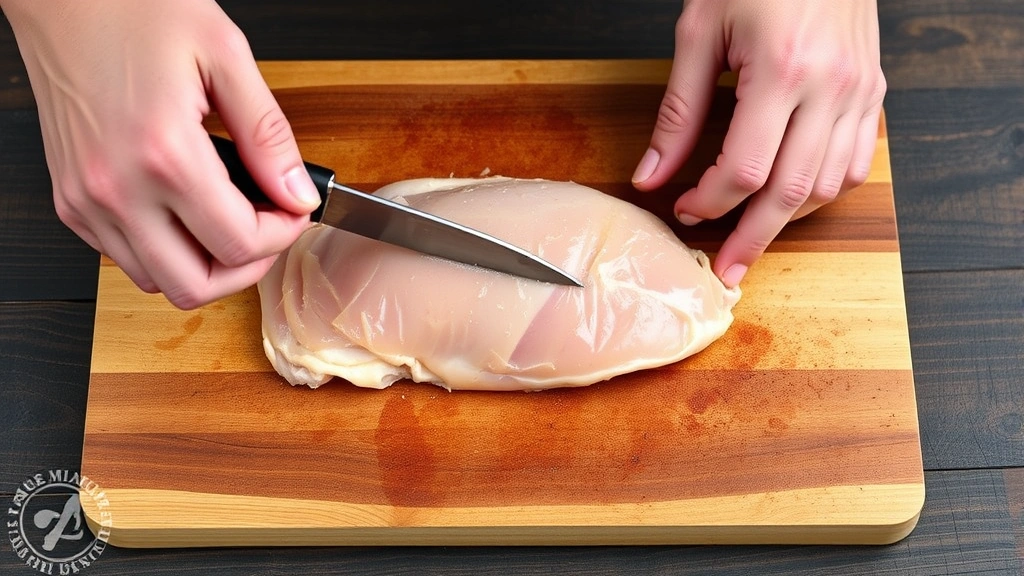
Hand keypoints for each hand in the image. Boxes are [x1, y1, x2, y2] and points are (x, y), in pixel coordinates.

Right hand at [1, 0, 319, 308]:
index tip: (294, 212)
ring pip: (157, 281)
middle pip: (194, 286)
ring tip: (231, 223)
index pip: (238, 243)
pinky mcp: (70, 201)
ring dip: (204, 265)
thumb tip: (298, 193)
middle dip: (246, 269)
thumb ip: (268, 137)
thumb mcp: (225, 56)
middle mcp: (116, 188)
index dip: (282, 236)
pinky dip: (164, 251)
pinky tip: (187, 213)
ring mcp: (85, 200)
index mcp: (162, 154)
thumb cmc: (134, 10)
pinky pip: (124, 257)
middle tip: (268, 231)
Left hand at [632, 0, 885, 287]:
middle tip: (728, 270)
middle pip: (790, 192)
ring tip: (753, 234)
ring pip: (827, 187)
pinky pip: (856, 163)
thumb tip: (651, 176)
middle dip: (752, 239)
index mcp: (781, 69)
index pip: (743, 169)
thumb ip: (676, 111)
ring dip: (787, 220)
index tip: (684, 209)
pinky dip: (824, 192)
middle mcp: (829, 87)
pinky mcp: (873, 92)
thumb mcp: (699, 32)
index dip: (709, 202)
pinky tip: (793, 199)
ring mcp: (859, 92)